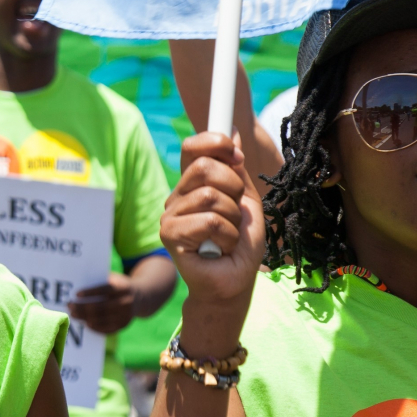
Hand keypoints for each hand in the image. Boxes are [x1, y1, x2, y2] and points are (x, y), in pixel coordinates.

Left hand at [68, 272, 136, 334]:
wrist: (141, 297)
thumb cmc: (120, 285)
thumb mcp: (114, 278)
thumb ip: (100, 281)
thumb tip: (77, 283)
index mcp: (122, 288)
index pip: (104, 290)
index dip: (90, 292)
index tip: (76, 294)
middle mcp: (126, 302)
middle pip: (101, 307)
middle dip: (83, 307)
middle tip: (70, 306)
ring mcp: (126, 315)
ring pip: (102, 319)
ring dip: (85, 318)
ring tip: (74, 315)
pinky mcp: (124, 325)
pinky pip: (107, 329)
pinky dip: (95, 327)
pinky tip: (85, 323)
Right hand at [160, 132, 264, 352]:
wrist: (234, 283)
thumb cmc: (240, 246)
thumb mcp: (246, 202)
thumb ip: (237, 171)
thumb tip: (233, 133)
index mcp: (193, 184)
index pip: (194, 146)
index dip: (215, 143)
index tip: (236, 157)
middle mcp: (177, 196)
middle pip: (204, 166)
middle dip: (233, 188)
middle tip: (236, 213)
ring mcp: (170, 215)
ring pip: (211, 196)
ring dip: (233, 220)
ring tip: (228, 237)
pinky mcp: (169, 235)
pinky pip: (209, 220)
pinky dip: (227, 236)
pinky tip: (221, 248)